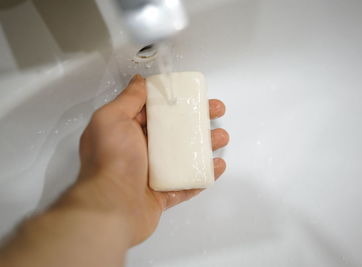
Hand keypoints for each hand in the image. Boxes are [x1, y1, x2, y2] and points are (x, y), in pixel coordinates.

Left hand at [73, 75, 228, 245]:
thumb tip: (139, 80)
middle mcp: (139, 151)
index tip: (194, 94)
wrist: (111, 207)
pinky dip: (203, 174)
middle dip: (197, 120)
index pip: (156, 111)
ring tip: (222, 138)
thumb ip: (128, 99)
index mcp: (127, 131)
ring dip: (205, 146)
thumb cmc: (112, 159)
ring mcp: (152, 175)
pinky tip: (218, 165)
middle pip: (174, 132)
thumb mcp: (112, 119)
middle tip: (217, 112)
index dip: (176, 100)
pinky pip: (187, 183)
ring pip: (184, 156)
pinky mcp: (163, 195)